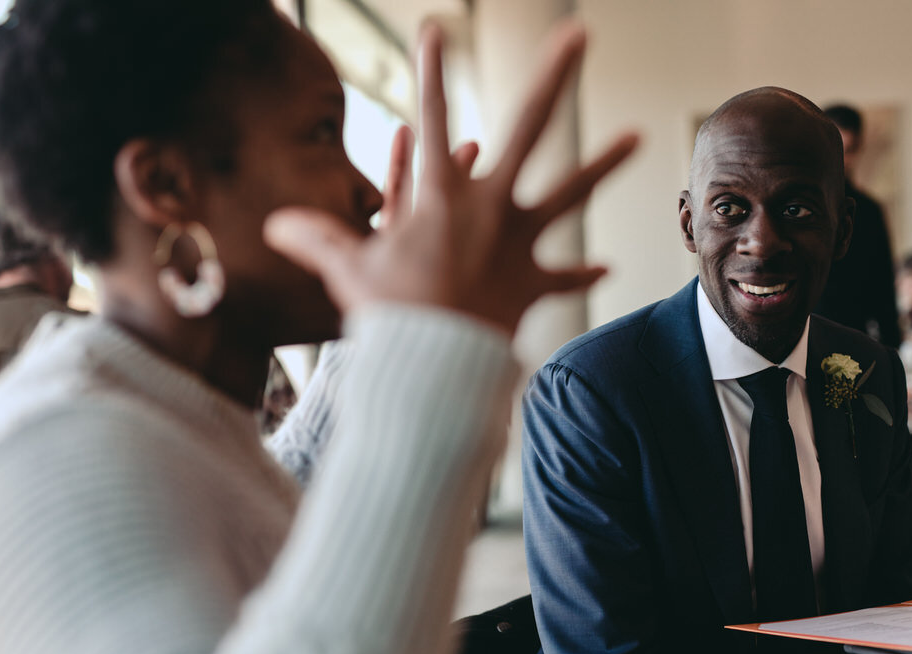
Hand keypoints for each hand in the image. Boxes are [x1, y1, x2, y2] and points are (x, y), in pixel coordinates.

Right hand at [264, 22, 637, 336]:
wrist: (431, 362)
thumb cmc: (388, 312)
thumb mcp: (349, 269)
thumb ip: (318, 240)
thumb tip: (271, 228)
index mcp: (443, 192)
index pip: (435, 116)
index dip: (431, 69)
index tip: (435, 28)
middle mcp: (491, 203)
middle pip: (530, 126)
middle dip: (553, 75)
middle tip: (578, 34)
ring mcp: (519, 239)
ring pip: (570, 191)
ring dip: (604, 163)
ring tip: (640, 135)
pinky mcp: (532, 281)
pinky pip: (562, 277)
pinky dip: (580, 275)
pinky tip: (605, 268)